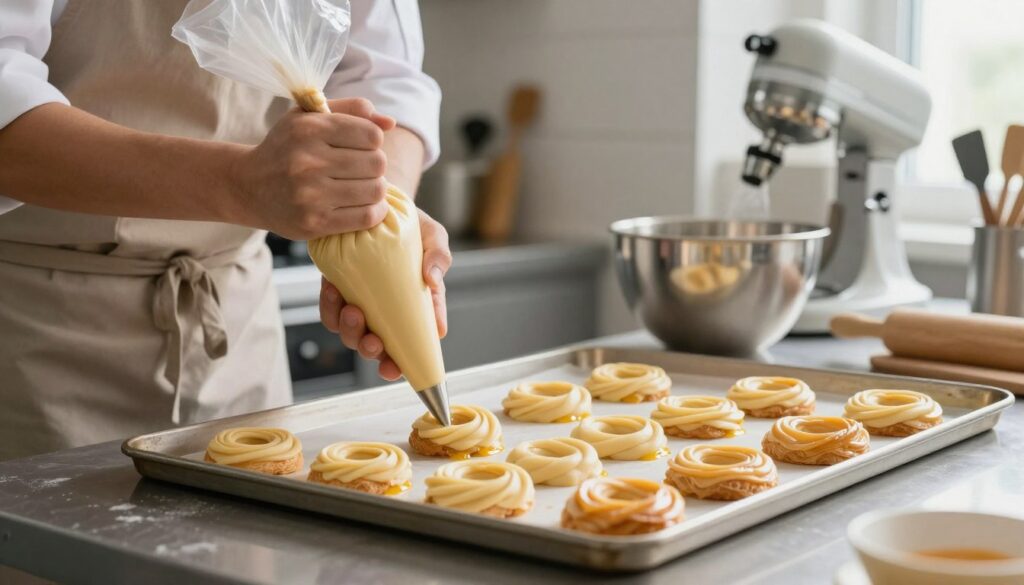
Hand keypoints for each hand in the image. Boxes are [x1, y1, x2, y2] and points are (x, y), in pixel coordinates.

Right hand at [228, 98, 395, 239]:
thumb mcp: (309, 116)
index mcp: (308, 129)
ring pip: (376, 190)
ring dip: (375, 189)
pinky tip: (364, 205)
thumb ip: (352, 110)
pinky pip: (366, 217)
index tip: (360, 147)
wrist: (248, 187)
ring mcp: (310, 195)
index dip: (373, 141)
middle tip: (360, 169)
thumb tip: (389, 123)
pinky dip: (374, 211)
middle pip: (377, 163)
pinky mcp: (314, 223)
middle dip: (375, 166)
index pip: (372, 135)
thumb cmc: (287, 147)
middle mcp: (307, 161)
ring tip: (361, 186)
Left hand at [319, 210, 452, 380]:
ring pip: (353, 335)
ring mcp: (364, 303)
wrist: (378, 205)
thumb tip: (432, 280)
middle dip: (374, 353)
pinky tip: (334, 292)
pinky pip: (331, 312)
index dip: (408, 361)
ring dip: (351, 333)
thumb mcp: (433, 236)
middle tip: (373, 341)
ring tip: (353, 312)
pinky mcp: (341, 291)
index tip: (398, 366)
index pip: (417, 341)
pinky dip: (330, 308)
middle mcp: (390, 311)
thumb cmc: (412, 224)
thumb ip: (439, 255)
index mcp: (417, 306)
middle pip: (382, 347)